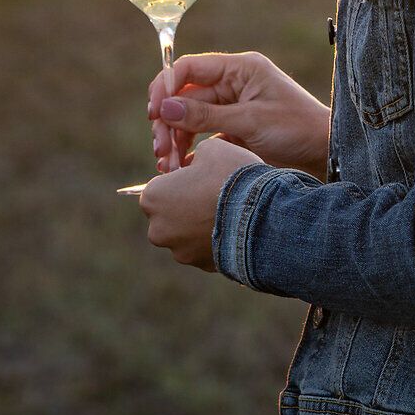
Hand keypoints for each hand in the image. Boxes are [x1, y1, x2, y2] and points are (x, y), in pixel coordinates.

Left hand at [139, 136, 260, 268]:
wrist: (261, 214)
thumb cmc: (231, 175)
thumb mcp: (211, 148)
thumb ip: (195, 156)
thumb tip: (195, 167)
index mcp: (153, 198)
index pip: (158, 187)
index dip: (179, 180)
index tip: (199, 177)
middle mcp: (158, 229)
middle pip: (169, 214)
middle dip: (185, 205)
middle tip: (212, 193)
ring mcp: (179, 251)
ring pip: (186, 234)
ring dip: (200, 225)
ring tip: (227, 211)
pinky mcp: (200, 266)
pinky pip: (204, 248)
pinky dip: (214, 240)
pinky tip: (234, 227)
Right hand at [148, 50, 329, 177]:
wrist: (326, 156)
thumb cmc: (296, 130)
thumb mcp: (250, 122)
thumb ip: (205, 114)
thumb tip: (164, 106)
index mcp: (239, 69)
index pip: (189, 68)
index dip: (166, 86)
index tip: (154, 113)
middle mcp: (232, 84)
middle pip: (184, 96)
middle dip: (167, 122)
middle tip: (161, 152)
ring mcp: (232, 108)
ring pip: (188, 118)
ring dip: (174, 140)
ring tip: (168, 166)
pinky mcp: (233, 131)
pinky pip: (201, 136)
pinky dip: (188, 151)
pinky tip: (179, 168)